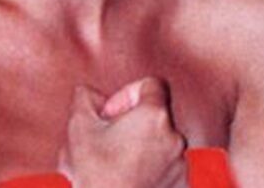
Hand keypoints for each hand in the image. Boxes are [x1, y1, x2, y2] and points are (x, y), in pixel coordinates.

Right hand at [59, 77, 188, 187]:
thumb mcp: (79, 133)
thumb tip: (88, 92)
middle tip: (108, 144)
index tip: (110, 116)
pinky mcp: (183, 185)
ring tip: (116, 168)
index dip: (127, 94)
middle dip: (132, 125)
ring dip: (141, 149)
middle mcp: (175, 136)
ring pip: (161, 144)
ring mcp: (182, 163)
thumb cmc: (93, 177)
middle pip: (155, 117)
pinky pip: (168, 168)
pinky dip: (151, 171)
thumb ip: (85, 101)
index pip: (151, 85)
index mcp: (154, 116)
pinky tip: (128, 182)